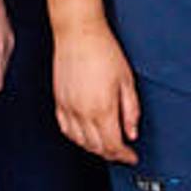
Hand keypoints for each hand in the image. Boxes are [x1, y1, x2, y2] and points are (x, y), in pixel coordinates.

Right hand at [53, 16, 141, 163]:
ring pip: (79, 141)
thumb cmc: (104, 52)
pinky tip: (85, 135)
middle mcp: (82, 112)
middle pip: (96, 147)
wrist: (78, 34)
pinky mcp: (58, 101)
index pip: (113, 145)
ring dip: (94, 148)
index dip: (124, 156)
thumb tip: (132, 132)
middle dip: (111, 154)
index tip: (132, 157)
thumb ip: (131, 110)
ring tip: (106, 146)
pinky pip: (65, 129)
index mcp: (102, 109)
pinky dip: (76, 138)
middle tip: (122, 153)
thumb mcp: (127, 81)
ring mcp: (67, 107)